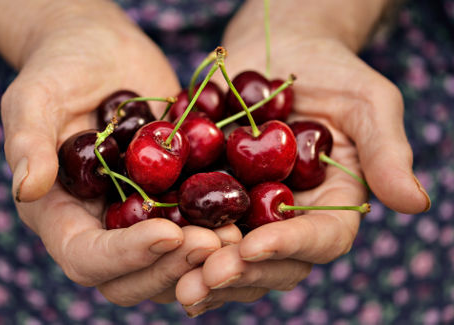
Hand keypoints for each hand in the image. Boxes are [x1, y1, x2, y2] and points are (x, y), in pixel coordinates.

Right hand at [0, 0, 241, 305]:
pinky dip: (222, 234)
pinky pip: (196, 231)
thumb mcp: (36, 95)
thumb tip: (28, 189)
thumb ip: (28, 140)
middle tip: (215, 243)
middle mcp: (102, 228)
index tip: (169, 233)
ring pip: (171, 265)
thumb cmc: (62, 69)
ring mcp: (141, 218)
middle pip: (132, 278)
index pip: (86, 258)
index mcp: (61, 216)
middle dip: (174, 266)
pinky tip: (250, 220)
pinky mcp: (174, 200)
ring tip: (239, 236)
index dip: (126, 255)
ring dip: (206, 260)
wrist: (105, 55)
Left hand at [176, 0, 430, 314]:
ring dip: (202, 269)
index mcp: (331, 205)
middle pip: (270, 260)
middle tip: (202, 280)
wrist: (276, 51)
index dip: (291, 246)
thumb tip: (416, 203)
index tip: (255, 246)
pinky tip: (152, 250)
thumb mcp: (368, 103)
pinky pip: (196, 225)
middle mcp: (290, 218)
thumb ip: (387, 152)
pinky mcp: (213, 196)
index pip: (321, 239)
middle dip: (238, 272)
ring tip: (176, 278)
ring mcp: (250, 211)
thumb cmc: (331, 71)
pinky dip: (176, 241)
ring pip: (230, 253)